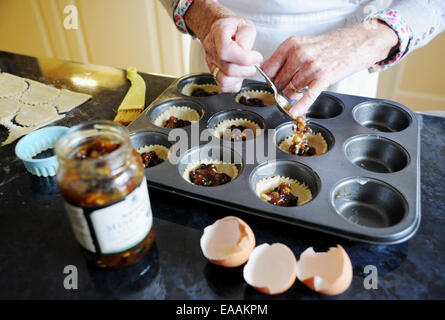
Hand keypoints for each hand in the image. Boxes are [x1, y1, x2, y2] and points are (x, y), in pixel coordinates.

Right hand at [202, 17, 262, 91]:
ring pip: (224, 80)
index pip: (226, 51)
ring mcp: (211, 63)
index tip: (256, 57)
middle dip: (247, 69)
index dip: (245, 58)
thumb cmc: (235, 28)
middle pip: (228, 69)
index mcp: (218, 33)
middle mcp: (211, 49)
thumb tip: (245, 51)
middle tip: (255, 63)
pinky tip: (240, 75)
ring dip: (241, 78)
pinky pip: (223, 86)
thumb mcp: (245, 24)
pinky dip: (235, 84)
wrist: (224, 30)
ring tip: (247, 69)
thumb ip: (246, 36)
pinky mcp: (213, 73)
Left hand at [261, 21, 398, 117]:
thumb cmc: (329, 45)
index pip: (269, 69)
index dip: (268, 79)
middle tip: (291, 87)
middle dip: (282, 88)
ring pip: (291, 90)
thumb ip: (285, 59)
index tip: (270, 84)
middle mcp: (299, 54)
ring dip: (294, 95)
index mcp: (291, 44)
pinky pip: (308, 96)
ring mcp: (312, 66)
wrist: (357, 42)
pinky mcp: (324, 78)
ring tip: (304, 87)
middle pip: (279, 82)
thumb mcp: (303, 45)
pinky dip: (300, 106)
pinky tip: (294, 112)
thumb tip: (268, 76)